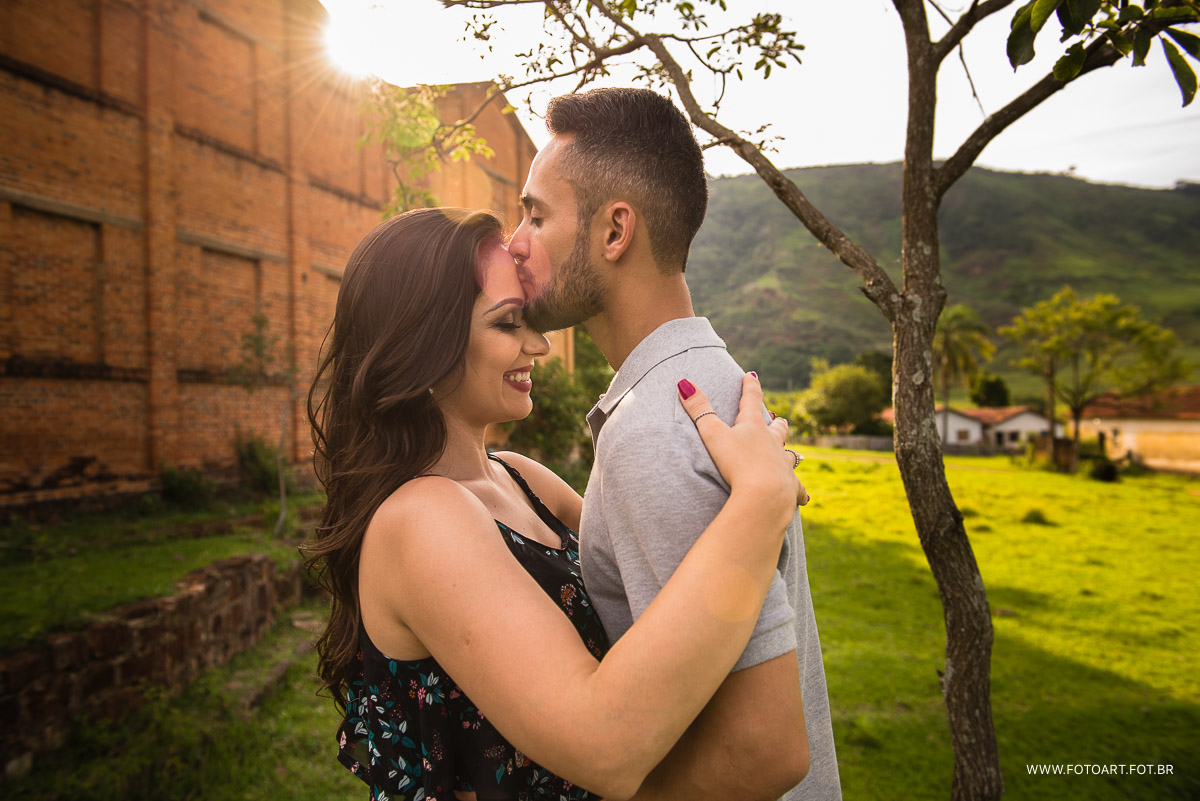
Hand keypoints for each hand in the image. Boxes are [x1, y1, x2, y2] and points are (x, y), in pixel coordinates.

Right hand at [677, 373, 803, 517]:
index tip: (751, 376)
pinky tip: (802, 497)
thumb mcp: (713, 435)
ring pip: (790, 457)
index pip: (752, 400)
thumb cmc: (738, 463)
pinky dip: (799, 493)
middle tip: (780, 420)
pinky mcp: (790, 488)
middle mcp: (773, 443)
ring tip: (793, 455)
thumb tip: (684, 383)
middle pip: (778, 429)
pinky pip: (797, 490)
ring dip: (789, 454)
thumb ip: (699, 410)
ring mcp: (784, 465)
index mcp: (754, 428)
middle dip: (777, 424)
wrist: (764, 494)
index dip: (750, 387)